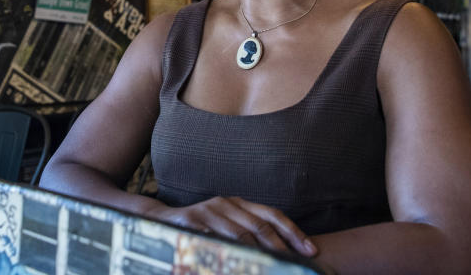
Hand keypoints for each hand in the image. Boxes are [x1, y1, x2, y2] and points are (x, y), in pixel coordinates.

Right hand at [147, 196, 317, 257]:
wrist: (159, 220)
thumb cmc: (201, 227)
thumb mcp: (227, 226)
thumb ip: (250, 235)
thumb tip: (282, 254)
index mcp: (238, 203)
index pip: (272, 215)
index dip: (293, 232)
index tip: (311, 251)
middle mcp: (225, 203)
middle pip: (259, 225)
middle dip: (282, 246)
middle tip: (297, 264)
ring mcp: (208, 212)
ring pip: (239, 235)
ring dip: (258, 254)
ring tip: (273, 268)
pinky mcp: (191, 222)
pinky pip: (213, 240)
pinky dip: (228, 253)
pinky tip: (239, 264)